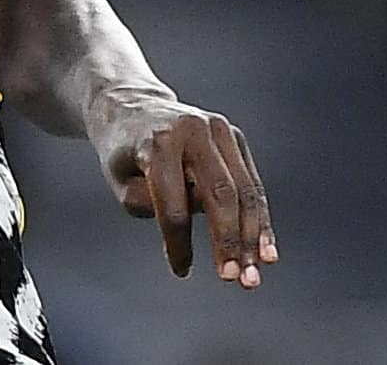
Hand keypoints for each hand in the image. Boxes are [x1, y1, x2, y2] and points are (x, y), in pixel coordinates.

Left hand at [92, 90, 277, 288]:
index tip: (181, 269)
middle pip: (218, 194)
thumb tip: (206, 220)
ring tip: (253, 275)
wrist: (130, 106)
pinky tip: (266, 250)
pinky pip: (252, 183)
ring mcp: (217, 129)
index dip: (178, 241)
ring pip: (244, 190)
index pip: (171, 202)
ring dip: (252, 237)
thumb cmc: (122, 151)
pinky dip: (259, 219)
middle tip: (234, 279)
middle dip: (229, 241)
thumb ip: (154, 205)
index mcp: (156, 142)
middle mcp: (191, 130)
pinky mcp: (233, 135)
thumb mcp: (120, 181)